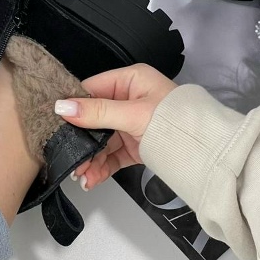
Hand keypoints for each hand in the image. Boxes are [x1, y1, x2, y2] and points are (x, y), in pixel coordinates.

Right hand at [54, 64, 176, 189]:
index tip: (55, 123)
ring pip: (101, 140)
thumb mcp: (133, 114)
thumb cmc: (172, 122)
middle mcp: (129, 100)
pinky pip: (112, 155)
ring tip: (81, 176)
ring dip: (90, 158)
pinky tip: (91, 179)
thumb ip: (97, 112)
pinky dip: (101, 167)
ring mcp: (131, 124)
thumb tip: (62, 107)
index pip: (93, 89)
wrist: (204, 152)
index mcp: (130, 81)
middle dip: (81, 140)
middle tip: (69, 157)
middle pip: (94, 118)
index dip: (74, 105)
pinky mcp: (135, 145)